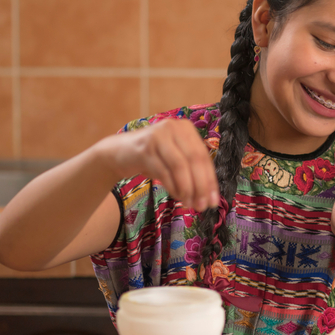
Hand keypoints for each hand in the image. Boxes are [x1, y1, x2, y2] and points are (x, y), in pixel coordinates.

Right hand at [95, 118, 219, 210]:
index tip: (214, 201)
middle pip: (194, 160)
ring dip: (187, 188)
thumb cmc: (152, 157)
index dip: (210, 180)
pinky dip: (173, 186)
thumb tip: (210, 197)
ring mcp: (158, 136)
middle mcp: (173, 127)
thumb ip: (192, 170)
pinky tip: (176, 196)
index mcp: (186, 128)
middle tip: (202, 206)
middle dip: (201, 186)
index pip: (204, 156)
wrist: (119, 152)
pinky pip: (164, 171)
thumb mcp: (175, 158)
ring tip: (189, 204)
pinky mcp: (144, 148)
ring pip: (180, 166)